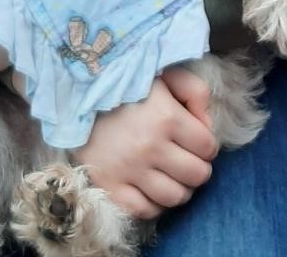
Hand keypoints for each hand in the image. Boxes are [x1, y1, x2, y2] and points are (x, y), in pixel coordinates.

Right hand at [74, 66, 216, 219]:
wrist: (77, 96)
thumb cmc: (126, 84)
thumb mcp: (165, 75)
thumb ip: (195, 91)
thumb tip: (208, 123)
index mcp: (167, 117)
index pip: (208, 147)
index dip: (206, 144)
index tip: (195, 139)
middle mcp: (150, 147)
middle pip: (197, 176)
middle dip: (197, 167)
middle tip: (184, 158)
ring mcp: (129, 170)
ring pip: (175, 197)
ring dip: (179, 188)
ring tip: (170, 174)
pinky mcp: (110, 186)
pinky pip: (145, 210)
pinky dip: (154, 204)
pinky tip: (150, 187)